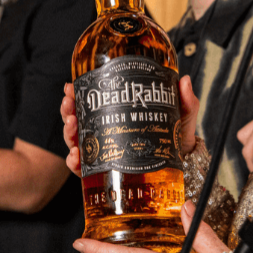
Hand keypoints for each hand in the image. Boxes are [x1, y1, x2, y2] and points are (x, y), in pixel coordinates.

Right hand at [62, 75, 200, 176]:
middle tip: (69, 105)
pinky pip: (85, 168)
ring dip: (69, 133)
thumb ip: (184, 100)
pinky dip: (76, 162)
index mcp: (119, 115)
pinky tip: (77, 156)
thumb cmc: (177, 137)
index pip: (93, 101)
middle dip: (68, 110)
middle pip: (79, 119)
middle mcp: (108, 131)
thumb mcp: (180, 115)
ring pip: (78, 140)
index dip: (77, 93)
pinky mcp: (108, 171)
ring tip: (72, 126)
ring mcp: (106, 151)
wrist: (184, 165)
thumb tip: (184, 80)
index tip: (71, 87)